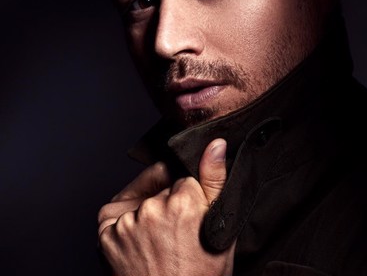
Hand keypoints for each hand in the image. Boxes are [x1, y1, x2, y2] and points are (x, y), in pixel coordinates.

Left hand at [98, 139, 234, 275]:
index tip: (191, 221)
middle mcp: (154, 207)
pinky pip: (117, 210)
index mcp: (186, 202)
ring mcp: (127, 221)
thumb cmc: (200, 273)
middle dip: (169, 204)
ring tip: (159, 241)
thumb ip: (215, 179)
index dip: (190, 201)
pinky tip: (140, 240)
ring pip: (142, 200)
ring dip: (148, 211)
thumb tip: (215, 143)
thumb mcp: (220, 227)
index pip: (184, 180)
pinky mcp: (107, 233)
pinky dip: (125, 220)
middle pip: (162, 188)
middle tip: (176, 235)